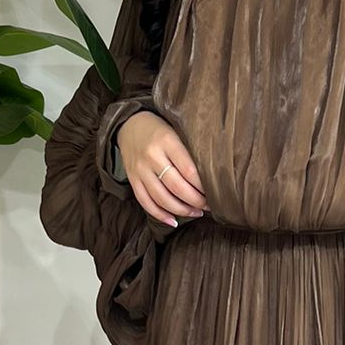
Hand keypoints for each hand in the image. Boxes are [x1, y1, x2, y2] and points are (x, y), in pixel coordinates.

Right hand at [117, 110, 208, 227]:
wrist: (129, 124)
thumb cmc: (160, 129)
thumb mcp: (176, 130)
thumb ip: (189, 150)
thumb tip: (211, 176)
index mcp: (167, 141)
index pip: (189, 170)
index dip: (203, 186)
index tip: (216, 191)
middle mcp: (152, 156)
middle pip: (177, 187)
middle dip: (196, 201)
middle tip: (209, 205)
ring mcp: (140, 170)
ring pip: (162, 198)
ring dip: (182, 210)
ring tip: (197, 213)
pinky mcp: (132, 179)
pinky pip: (145, 202)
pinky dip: (160, 215)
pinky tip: (174, 221)